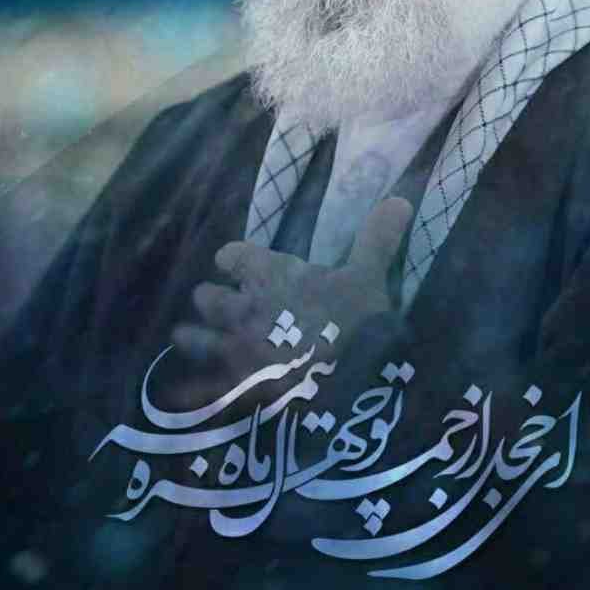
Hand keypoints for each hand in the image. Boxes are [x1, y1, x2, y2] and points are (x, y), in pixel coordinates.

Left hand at [167, 195, 413, 403]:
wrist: (343, 389)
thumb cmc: (355, 325)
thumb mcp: (370, 277)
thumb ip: (377, 238)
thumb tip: (399, 199)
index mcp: (268, 275)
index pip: (232, 255)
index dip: (234, 259)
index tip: (235, 263)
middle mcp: (240, 308)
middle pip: (207, 297)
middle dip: (211, 299)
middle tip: (218, 304)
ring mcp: (231, 352)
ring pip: (194, 339)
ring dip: (194, 337)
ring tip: (191, 338)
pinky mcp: (230, 391)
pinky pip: (199, 386)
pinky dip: (194, 388)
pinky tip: (194, 390)